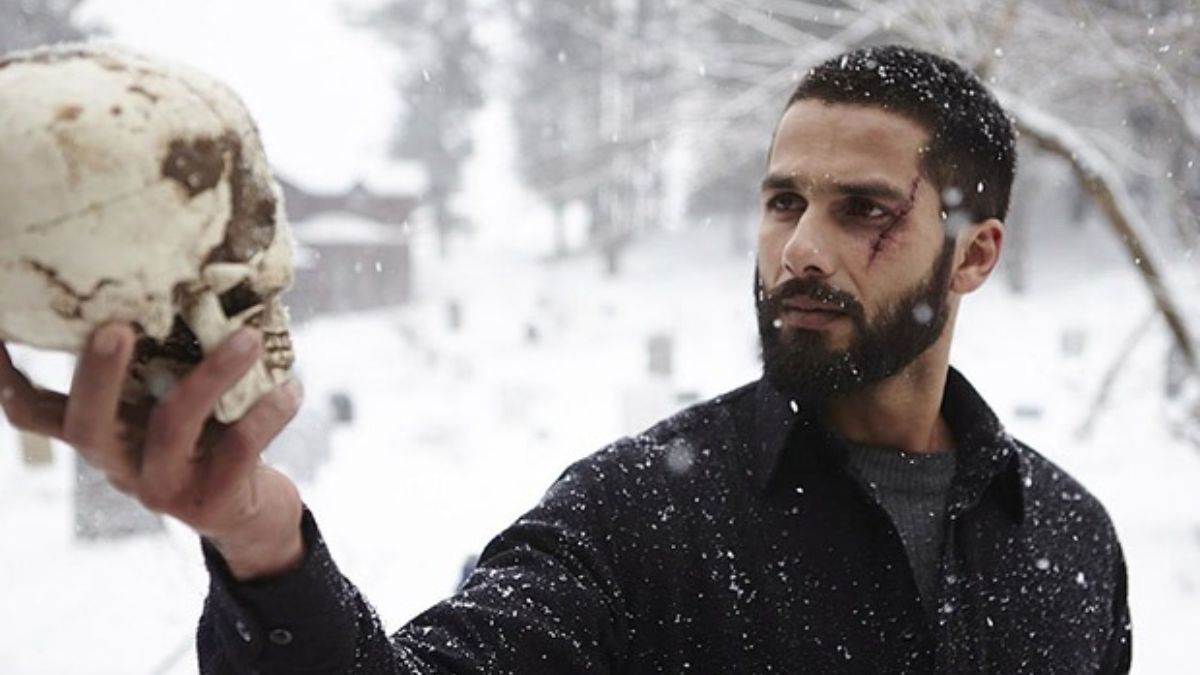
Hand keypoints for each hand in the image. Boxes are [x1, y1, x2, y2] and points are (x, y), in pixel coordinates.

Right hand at [0, 323, 305, 579]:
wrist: (254, 515)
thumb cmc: (209, 437)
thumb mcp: (173, 400)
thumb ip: (165, 359)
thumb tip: (186, 270)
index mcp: (101, 434)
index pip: (31, 412)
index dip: (3, 376)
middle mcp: (118, 464)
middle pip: (85, 425)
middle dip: (96, 375)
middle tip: (115, 327)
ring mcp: (161, 489)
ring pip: (172, 429)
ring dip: (211, 376)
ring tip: (248, 338)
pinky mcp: (212, 503)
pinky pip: (238, 449)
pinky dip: (268, 412)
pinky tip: (291, 386)